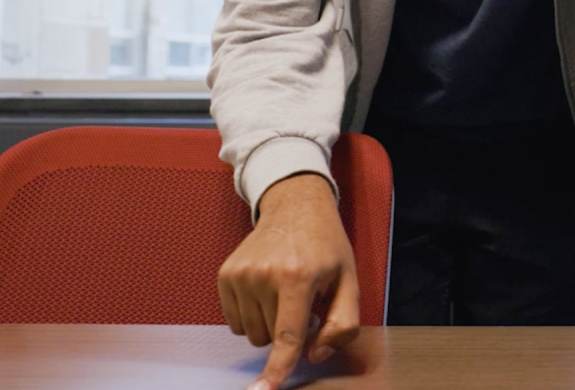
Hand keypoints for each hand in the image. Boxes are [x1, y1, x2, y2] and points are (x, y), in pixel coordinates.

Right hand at [218, 173, 360, 389]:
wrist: (295, 207)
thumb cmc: (326, 248)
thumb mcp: (350, 281)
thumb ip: (343, 323)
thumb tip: (315, 355)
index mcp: (298, 277)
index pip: (287, 335)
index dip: (278, 367)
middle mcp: (264, 275)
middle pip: (269, 338)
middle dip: (287, 329)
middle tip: (302, 299)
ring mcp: (240, 274)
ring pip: (251, 333)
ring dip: (269, 323)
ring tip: (285, 292)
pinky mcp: (224, 275)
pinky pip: (235, 322)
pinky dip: (252, 314)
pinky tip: (266, 290)